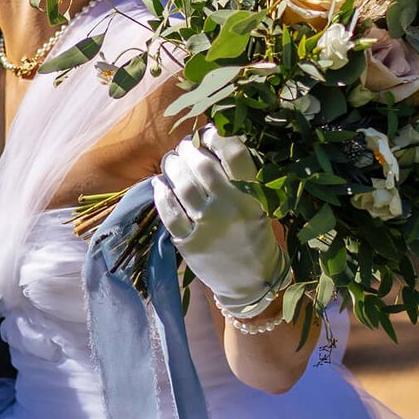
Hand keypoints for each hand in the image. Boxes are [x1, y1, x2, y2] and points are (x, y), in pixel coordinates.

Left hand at [152, 127, 283, 314]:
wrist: (251, 283)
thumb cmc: (255, 238)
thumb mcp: (259, 207)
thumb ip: (240, 181)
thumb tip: (212, 144)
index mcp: (252, 197)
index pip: (235, 155)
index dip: (217, 138)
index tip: (208, 134)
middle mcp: (229, 209)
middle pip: (202, 167)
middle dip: (189, 150)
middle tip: (184, 147)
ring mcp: (208, 227)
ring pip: (183, 186)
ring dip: (173, 168)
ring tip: (171, 162)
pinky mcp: (190, 244)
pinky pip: (169, 214)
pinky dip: (161, 195)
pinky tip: (159, 185)